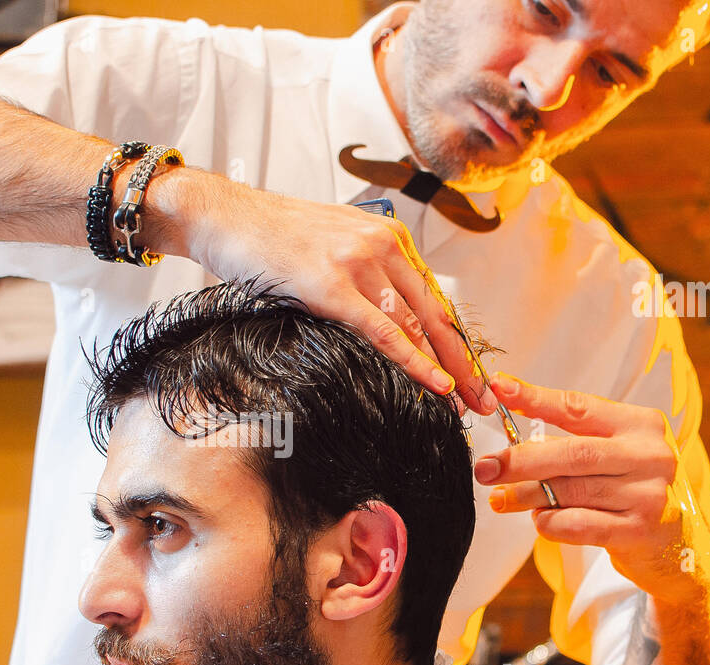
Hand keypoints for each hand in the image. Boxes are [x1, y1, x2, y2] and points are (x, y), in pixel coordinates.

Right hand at [164, 170, 497, 412]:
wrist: (223, 216)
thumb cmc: (267, 238)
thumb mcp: (329, 248)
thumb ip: (362, 275)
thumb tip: (382, 319)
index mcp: (387, 236)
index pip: (433, 296)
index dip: (457, 340)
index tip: (473, 373)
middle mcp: (382, 244)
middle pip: (436, 313)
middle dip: (465, 361)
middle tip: (486, 398)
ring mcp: (358, 263)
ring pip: (416, 325)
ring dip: (447, 369)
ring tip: (466, 403)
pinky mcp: (331, 286)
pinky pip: (384, 332)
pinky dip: (415, 361)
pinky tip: (436, 385)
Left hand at [474, 373, 709, 601]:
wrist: (676, 545)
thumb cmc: (629, 490)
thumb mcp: (610, 455)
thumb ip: (568, 443)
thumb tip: (507, 442)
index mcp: (640, 424)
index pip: (578, 407)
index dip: (535, 398)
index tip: (498, 387)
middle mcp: (649, 455)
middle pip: (571, 452)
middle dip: (520, 460)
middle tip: (485, 468)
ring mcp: (648, 494)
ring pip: (570, 490)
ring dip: (526, 496)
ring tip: (502, 499)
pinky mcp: (639, 531)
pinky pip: (577, 524)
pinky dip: (548, 522)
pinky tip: (540, 520)